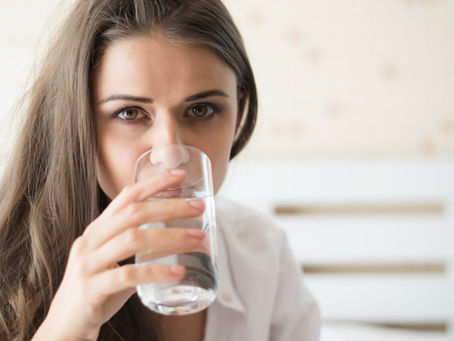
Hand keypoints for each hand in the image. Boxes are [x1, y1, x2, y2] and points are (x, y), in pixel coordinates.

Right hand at [32, 170, 205, 340]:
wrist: (64, 326)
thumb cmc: (96, 290)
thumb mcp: (112, 260)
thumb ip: (135, 247)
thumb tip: (173, 238)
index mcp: (97, 230)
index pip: (125, 197)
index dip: (153, 183)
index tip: (179, 175)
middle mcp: (90, 241)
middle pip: (133, 213)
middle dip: (169, 207)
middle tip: (198, 208)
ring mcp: (88, 264)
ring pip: (133, 240)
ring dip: (171, 237)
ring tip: (198, 239)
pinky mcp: (91, 289)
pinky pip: (128, 276)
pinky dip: (157, 272)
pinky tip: (179, 272)